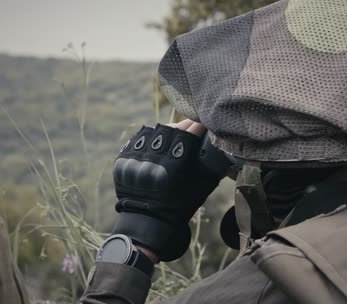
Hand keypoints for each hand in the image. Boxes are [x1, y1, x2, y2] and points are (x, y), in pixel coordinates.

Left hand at [112, 120, 223, 260]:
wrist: (149, 223)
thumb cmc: (181, 205)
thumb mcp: (201, 187)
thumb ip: (213, 165)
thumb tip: (224, 147)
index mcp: (173, 167)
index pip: (188, 134)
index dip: (197, 126)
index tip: (203, 123)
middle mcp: (152, 161)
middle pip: (170, 129)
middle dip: (182, 126)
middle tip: (190, 126)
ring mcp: (134, 160)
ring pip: (151, 131)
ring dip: (164, 131)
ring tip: (172, 134)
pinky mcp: (122, 162)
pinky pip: (136, 140)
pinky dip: (147, 138)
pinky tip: (155, 141)